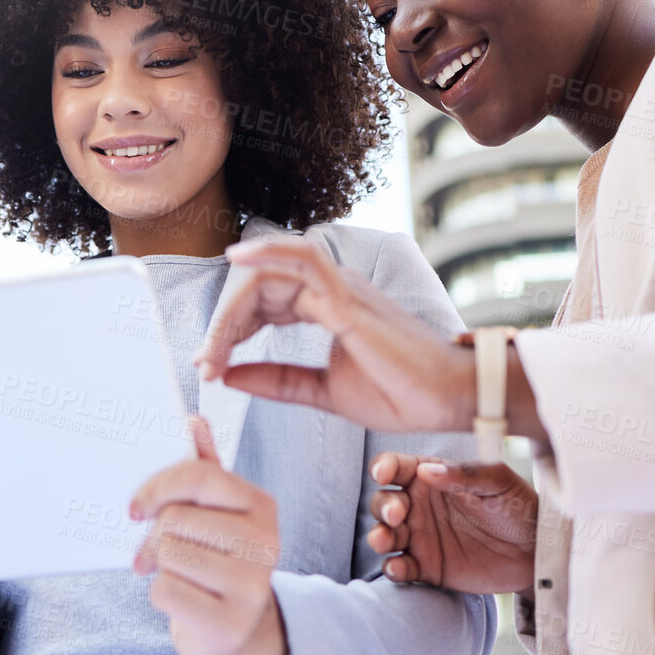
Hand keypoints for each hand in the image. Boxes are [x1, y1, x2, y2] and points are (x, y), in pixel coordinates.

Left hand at [130, 417, 287, 654]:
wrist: (238, 632)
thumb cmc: (218, 561)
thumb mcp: (217, 514)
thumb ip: (205, 469)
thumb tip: (193, 420)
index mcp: (261, 506)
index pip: (199, 477)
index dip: (157, 487)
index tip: (135, 508)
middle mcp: (266, 543)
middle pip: (176, 519)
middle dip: (155, 536)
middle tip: (150, 552)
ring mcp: (252, 586)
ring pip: (169, 554)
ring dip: (158, 567)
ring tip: (172, 574)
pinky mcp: (229, 623)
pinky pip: (166, 592)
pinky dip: (160, 596)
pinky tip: (181, 600)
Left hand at [194, 237, 543, 440]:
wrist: (449, 400)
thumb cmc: (400, 392)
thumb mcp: (324, 391)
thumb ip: (278, 380)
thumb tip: (228, 374)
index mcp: (326, 303)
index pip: (263, 300)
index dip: (230, 329)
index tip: (210, 365)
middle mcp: (331, 286)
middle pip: (258, 287)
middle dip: (223, 325)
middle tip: (204, 363)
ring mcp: (340, 287)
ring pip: (269, 276)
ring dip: (234, 309)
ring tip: (212, 345)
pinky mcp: (348, 297)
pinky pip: (300, 261)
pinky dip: (266, 254)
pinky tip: (237, 261)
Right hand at [367, 453, 536, 595]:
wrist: (538, 550)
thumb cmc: (519, 506)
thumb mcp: (497, 481)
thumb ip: (463, 474)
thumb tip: (426, 471)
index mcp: (432, 478)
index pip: (397, 467)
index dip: (384, 467)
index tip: (383, 473)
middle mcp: (420, 506)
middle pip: (384, 501)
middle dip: (383, 507)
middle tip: (397, 515)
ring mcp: (422, 538)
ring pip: (386, 534)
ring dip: (379, 537)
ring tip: (386, 541)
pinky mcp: (428, 568)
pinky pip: (401, 568)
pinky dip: (393, 569)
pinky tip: (399, 568)